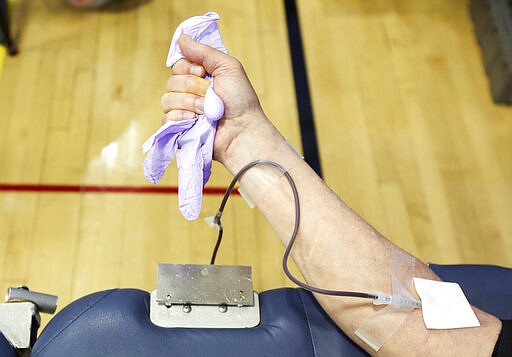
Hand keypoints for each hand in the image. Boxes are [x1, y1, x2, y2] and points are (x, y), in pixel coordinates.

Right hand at [161, 35, 273, 166]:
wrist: (242, 129)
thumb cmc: (241, 100)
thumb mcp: (228, 68)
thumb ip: (205, 52)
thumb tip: (182, 38)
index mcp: (199, 78)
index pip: (178, 65)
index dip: (188, 68)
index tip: (203, 72)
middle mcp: (189, 94)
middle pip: (171, 82)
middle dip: (193, 87)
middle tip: (211, 95)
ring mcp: (183, 112)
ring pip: (167, 100)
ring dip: (190, 104)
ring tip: (208, 112)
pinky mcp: (179, 129)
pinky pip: (165, 118)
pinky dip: (181, 118)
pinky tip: (195, 121)